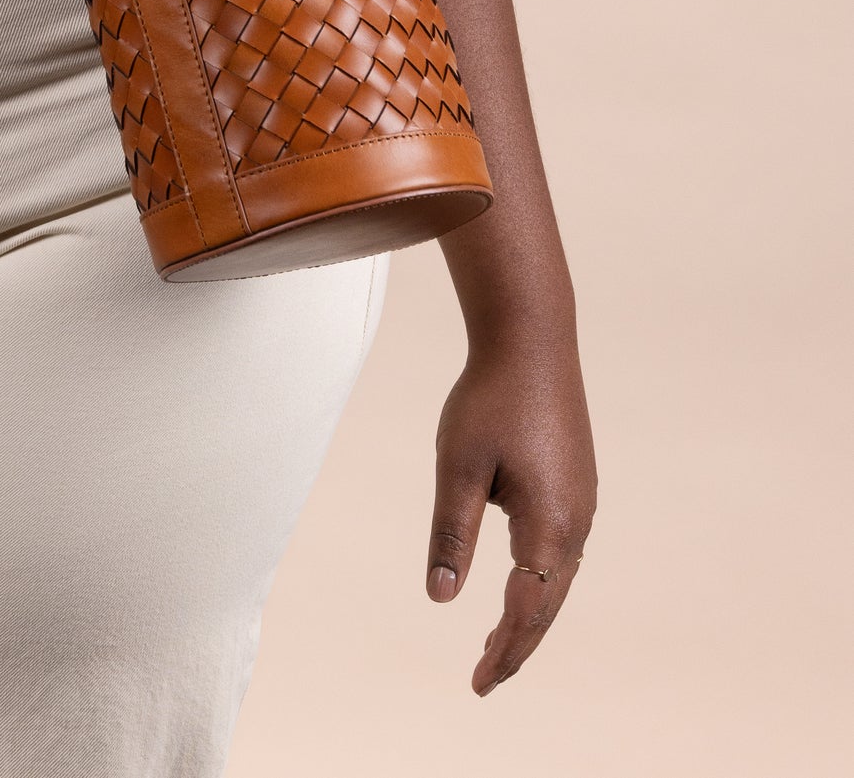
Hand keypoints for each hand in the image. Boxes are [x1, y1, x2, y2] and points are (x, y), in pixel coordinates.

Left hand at [426, 327, 595, 694]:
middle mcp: (576, 522)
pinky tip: (521, 583)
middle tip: (484, 678)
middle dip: (517, 644)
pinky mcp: (579, 485)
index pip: (526, 610)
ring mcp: (583, 503)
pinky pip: (562, 551)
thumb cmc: (489, 398)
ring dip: (530, 613)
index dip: (502, 651)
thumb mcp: (457, 466)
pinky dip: (540, 580)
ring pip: (558, 578)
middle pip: (548, 604)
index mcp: (549, 523)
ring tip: (496, 643)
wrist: (532, 339)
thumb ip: (451, 534)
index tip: (477, 684)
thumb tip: (441, 598)